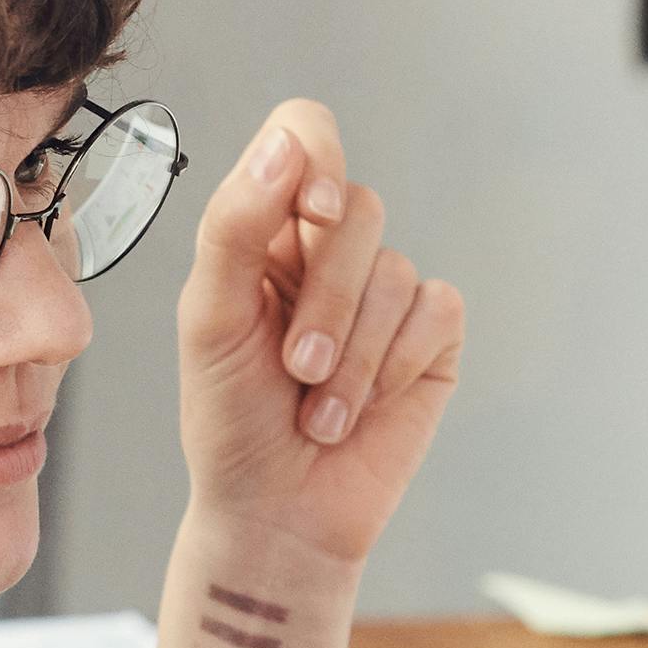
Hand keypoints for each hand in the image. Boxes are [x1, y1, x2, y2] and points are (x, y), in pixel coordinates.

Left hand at [173, 101, 462, 574]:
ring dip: (355, 356)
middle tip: (295, 370)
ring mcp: (385, 290)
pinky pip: (437, 310)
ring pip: (396, 270)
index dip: (318, 158)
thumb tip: (287, 146)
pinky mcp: (431, 336)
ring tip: (321, 413)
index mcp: (266, 227)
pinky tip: (365, 409)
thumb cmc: (231, 419)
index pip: (304, 134)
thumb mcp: (211, 320)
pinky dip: (396, 366)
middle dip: (327, 301)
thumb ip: (235, 226)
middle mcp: (329, 248)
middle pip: (358, 210)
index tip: (311, 212)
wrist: (278, 514)